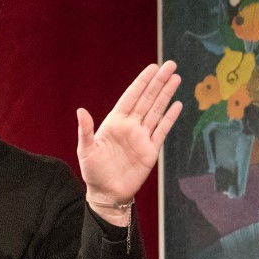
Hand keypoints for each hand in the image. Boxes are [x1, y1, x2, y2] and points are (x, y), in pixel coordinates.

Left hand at [77, 61, 181, 209]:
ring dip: (166, 95)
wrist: (107, 193)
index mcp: (114, 122)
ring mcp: (142, 137)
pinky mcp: (151, 150)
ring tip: (176, 78)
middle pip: (147, 99)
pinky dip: (170, 118)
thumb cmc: (93, 172)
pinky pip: (162, 130)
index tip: (152, 68)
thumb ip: (85, 130)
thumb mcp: (86, 150)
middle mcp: (130, 126)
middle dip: (159, 82)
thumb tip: (80, 110)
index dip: (142, 82)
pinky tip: (177, 105)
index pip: (131, 97)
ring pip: (157, 111)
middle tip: (170, 65)